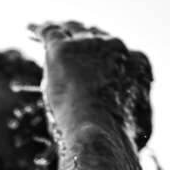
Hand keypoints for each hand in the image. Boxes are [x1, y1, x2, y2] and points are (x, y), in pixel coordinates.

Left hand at [29, 20, 151, 149]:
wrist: (102, 133)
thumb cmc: (120, 139)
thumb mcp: (139, 128)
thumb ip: (135, 116)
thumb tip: (134, 126)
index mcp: (138, 64)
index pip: (120, 54)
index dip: (106, 58)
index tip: (96, 64)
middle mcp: (116, 47)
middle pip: (97, 37)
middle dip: (83, 39)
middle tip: (71, 43)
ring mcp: (90, 46)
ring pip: (73, 30)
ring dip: (61, 31)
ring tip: (45, 31)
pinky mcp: (64, 50)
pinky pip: (50, 33)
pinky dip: (40, 31)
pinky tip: (30, 30)